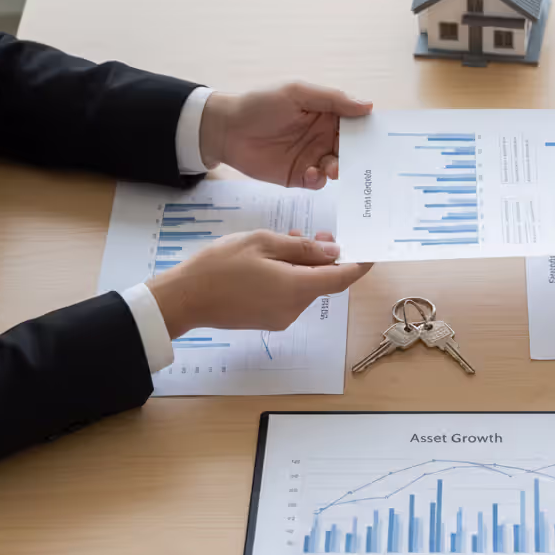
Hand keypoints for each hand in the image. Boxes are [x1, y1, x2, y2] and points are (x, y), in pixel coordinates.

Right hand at [147, 229, 370, 336]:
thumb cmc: (220, 266)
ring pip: (306, 287)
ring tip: (287, 240)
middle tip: (319, 235)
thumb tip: (333, 253)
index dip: (359, 265)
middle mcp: (294, 308)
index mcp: (297, 288)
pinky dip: (290, 276)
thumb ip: (302, 248)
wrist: (184, 299)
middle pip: (323, 282)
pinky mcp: (268, 320)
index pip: (342, 278)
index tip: (370, 252)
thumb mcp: (262, 243)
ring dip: (304, 265)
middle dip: (325, 258)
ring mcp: (281, 317)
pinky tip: (274, 259)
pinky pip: (290, 295)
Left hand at [199, 82, 372, 188]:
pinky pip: (318, 182)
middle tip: (358, 159)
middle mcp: (323, 136)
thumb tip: (368, 106)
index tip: (380, 139)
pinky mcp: (299, 176)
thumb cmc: (260, 104)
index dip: (367, 130)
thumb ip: (333, 99)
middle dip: (358, 155)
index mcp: (326, 114)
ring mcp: (312, 157)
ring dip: (339, 169)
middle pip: (351, 149)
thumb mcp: (298, 93)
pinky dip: (319, 180)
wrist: (227, 129)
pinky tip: (310, 172)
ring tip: (331, 168)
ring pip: (338, 167)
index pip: (355, 123)